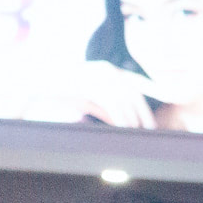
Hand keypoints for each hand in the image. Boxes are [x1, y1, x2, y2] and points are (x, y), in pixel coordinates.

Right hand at [25, 61, 162, 129]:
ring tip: (136, 133)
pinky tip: (122, 128)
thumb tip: (126, 124)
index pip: (137, 84)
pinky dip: (118, 117)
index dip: (151, 95)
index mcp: (109, 69)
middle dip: (143, 113)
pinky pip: (110, 103)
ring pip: (123, 100)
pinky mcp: (89, 83)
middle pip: (134, 93)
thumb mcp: (91, 100)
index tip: (164, 109)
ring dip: (131, 118)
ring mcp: (97, 74)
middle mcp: (106, 69)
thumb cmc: (64, 92)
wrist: (37, 82)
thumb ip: (109, 109)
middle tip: (151, 130)